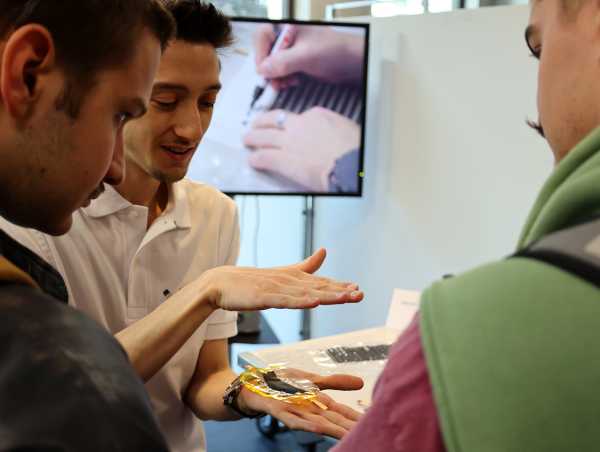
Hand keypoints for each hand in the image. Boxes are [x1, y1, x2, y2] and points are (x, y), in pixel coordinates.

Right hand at [202, 248, 362, 310]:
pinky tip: (314, 302)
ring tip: (345, 297)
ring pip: (306, 293)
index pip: (321, 283)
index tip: (358, 290)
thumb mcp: (283, 274)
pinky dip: (300, 301)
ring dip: (327, 295)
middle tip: (360, 294)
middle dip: (340, 291)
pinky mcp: (264, 297)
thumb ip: (306, 266)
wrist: (221, 283)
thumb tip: (325, 251)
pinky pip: (285, 300)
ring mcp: (276, 288)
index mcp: (293, 278)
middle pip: (318, 287)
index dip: (340, 287)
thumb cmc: (252, 282)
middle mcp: (288, 281)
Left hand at [238, 369, 363, 438]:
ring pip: (317, 423)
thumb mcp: (312, 378)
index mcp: (319, 402)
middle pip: (333, 420)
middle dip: (349, 428)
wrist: (253, 384)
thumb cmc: (282, 384)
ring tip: (348, 437)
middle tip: (367, 435)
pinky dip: (305, 423)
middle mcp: (309, 409)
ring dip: (332, 430)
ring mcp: (294, 411)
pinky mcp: (278, 409)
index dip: (356, 418)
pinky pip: (293, 419)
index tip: (373, 424)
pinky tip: (317, 428)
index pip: (342, 412)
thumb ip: (335, 382)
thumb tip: (361, 383)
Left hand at [243, 107, 359, 190]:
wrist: (349, 163)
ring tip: (247, 140)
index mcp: (317, 116)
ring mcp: (289, 142)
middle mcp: (299, 125)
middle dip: (261, 122)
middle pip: (274, 120)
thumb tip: (335, 135)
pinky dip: (256, 159)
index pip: (296, 115)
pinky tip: (253, 161)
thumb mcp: (347, 130)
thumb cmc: (354, 150)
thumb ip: (334, 130)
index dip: (287, 120)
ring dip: (253, 138)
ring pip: (264, 136)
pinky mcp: (283, 160)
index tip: (285, 123)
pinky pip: (264, 157)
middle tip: (255, 125)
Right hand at [253, 24, 363, 85]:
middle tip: (273, 81)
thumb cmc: (336, 50)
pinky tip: (292, 82)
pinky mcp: (297, 63)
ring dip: (276, 77)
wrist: (352, 63)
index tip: (263, 69)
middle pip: (266, 52)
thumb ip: (282, 62)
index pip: (264, 36)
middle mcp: (288, 38)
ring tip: (285, 83)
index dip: (261, 53)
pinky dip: (284, 80)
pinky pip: (282, 72)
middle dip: (269, 69)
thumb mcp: (306, 56)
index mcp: (289, 27)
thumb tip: (263, 69)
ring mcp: (293, 51)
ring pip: (273, 64)